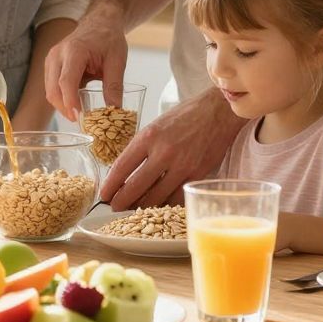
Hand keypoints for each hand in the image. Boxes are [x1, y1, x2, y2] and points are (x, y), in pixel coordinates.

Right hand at [44, 12, 127, 121]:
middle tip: (82, 121)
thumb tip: (115, 111)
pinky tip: (77, 101)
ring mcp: (51, 60)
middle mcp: (57, 55)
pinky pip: (52, 87)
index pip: (66, 81)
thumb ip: (115, 86)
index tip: (78, 118)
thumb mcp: (117, 61)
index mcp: (74, 51)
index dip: (70, 102)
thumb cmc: (109, 38)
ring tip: (81, 113)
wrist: (100, 22)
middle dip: (65, 108)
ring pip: (50, 91)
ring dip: (63, 105)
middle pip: (53, 89)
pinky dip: (62, 97)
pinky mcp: (51, 65)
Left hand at [100, 91, 236, 208]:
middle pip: (135, 187)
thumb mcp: (156, 125)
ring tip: (134, 210)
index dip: (110, 185)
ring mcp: (182, 165)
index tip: (104, 194)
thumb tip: (126, 172)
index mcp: (149, 136)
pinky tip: (158, 206)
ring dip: (142, 207)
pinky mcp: (197, 175)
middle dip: (121, 201)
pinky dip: (165, 205)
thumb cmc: (186, 115)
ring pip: (156, 197)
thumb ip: (142, 147)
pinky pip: (176, 198)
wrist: (218, 111)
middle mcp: (164, 152)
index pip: (122, 167)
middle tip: (115, 207)